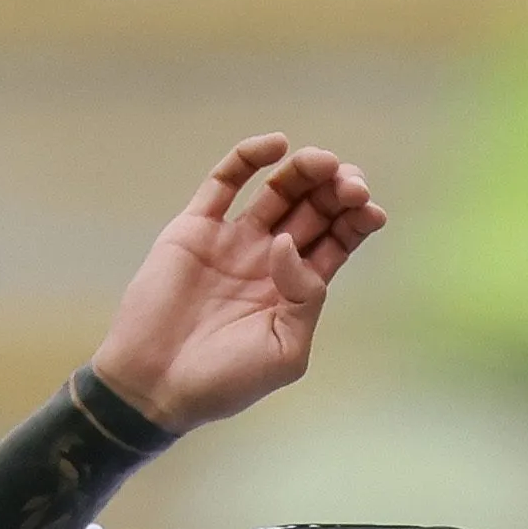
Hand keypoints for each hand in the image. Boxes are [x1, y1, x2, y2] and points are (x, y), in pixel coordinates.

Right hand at [88, 135, 386, 434]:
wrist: (156, 383)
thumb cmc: (226, 379)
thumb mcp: (285, 351)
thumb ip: (304, 300)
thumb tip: (289, 245)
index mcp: (297, 289)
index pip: (337, 241)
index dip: (357, 220)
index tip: (371, 209)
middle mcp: (269, 258)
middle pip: (314, 210)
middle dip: (337, 192)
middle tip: (351, 184)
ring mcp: (233, 240)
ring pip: (277, 191)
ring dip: (303, 172)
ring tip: (321, 161)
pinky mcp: (195, 227)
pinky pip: (224, 182)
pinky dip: (249, 158)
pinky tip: (276, 145)